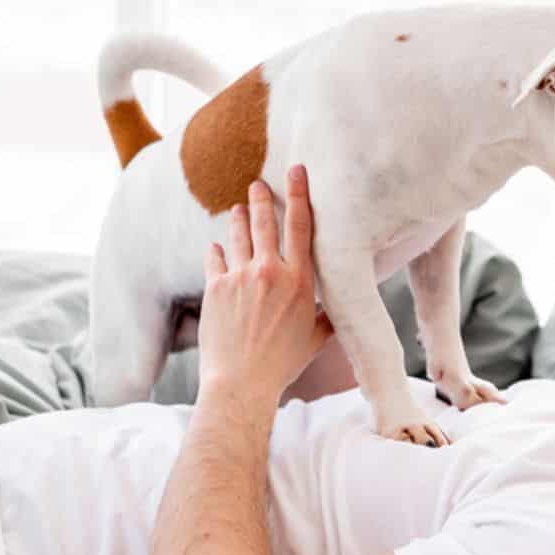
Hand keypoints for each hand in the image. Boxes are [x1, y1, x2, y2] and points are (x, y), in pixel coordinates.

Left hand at [199, 165, 335, 400]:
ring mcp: (240, 277)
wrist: (240, 383)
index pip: (302, 226)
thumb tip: (338, 311)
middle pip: (266, 222)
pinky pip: (215, 259)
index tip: (297, 171)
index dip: (300, 194)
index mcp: (300, 281)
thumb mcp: (314, 339)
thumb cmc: (281, 364)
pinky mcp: (215, 287)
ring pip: (239, 235)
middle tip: (257, 183)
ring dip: (238, 218)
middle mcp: (270, 272)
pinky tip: (216, 246)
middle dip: (262, 198)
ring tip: (237, 208)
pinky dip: (216, 250)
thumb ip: (326, 317)